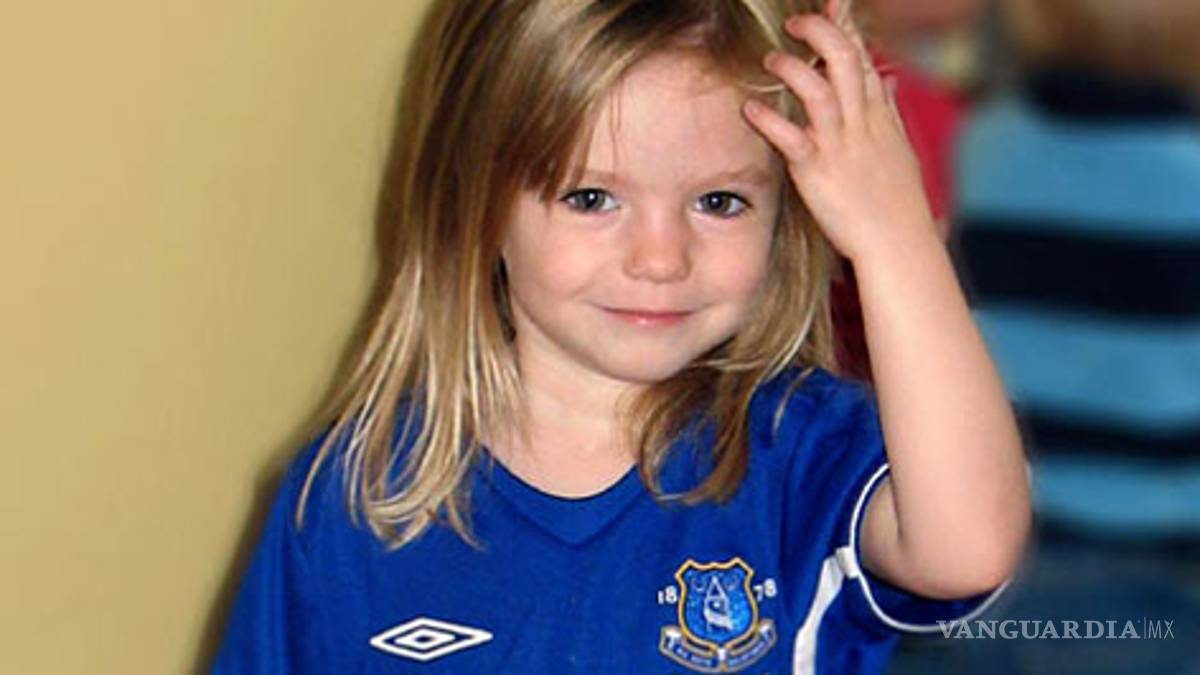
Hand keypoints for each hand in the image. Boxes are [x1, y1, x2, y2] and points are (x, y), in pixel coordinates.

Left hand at [742, 0, 936, 264]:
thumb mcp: (899, 148)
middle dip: (820, 32)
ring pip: (818, 90)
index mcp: (878, 116)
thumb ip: (888, 110)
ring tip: (769, 61)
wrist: (899, 243)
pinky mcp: (819, 171)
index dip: (846, 26)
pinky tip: (750, 108)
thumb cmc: (897, 201)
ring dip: (791, 69)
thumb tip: (887, 78)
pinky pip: (792, 137)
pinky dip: (769, 119)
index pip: (862, 57)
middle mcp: (861, 123)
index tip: (833, 3)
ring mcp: (840, 146)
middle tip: (795, 23)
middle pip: (843, 60)